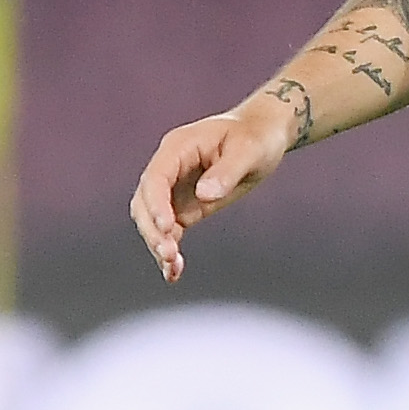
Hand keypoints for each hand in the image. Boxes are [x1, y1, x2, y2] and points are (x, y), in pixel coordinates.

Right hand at [128, 90, 301, 280]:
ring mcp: (174, 188)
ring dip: (158, 244)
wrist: (263, 136)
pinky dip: (169, 250)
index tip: (168, 227)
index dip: (156, 203)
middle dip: (153, 229)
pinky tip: (173, 273)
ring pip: (152, 220)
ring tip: (172, 268)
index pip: (156, 177)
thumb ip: (227, 172)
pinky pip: (170, 231)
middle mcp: (169, 168)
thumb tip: (204, 195)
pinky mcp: (184, 206)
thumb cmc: (256, 137)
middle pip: (145, 201)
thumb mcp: (249, 150)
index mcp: (178, 147)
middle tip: (169, 254)